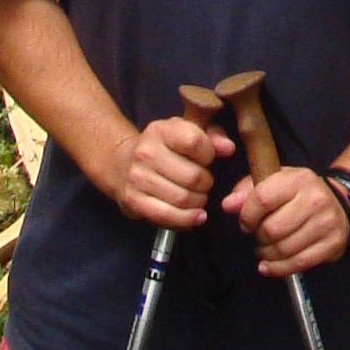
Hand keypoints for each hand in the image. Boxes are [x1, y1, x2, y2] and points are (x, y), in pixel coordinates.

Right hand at [107, 110, 225, 227]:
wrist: (121, 164)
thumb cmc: (163, 148)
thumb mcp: (185, 132)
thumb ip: (212, 136)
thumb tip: (228, 148)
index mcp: (160, 130)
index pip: (195, 142)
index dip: (208, 154)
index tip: (205, 159)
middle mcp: (146, 152)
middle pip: (193, 176)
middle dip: (206, 183)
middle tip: (203, 183)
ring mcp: (137, 178)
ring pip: (183, 198)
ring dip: (198, 202)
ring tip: (197, 197)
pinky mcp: (133, 201)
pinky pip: (167, 216)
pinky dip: (187, 219)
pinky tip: (196, 216)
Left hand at [226, 162, 348, 275]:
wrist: (337, 201)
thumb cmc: (298, 193)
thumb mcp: (274, 182)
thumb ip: (247, 191)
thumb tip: (228, 205)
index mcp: (298, 179)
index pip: (262, 199)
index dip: (247, 215)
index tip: (246, 223)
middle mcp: (315, 199)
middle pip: (272, 229)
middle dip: (259, 237)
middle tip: (260, 235)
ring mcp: (326, 223)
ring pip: (283, 250)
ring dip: (267, 254)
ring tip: (266, 248)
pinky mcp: (333, 244)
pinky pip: (298, 264)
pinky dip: (278, 269)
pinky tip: (269, 265)